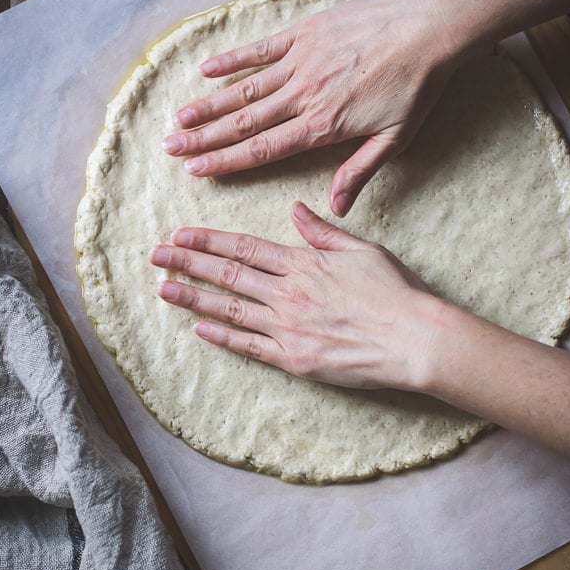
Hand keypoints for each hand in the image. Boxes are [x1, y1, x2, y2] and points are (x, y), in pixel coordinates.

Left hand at [149, 202, 439, 390]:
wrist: (413, 339)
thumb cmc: (394, 292)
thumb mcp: (361, 250)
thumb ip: (323, 232)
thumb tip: (296, 210)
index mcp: (304, 263)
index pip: (244, 248)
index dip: (208, 241)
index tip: (181, 235)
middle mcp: (288, 293)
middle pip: (228, 275)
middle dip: (188, 263)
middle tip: (156, 256)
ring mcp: (288, 327)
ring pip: (230, 308)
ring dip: (193, 297)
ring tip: (163, 289)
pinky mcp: (294, 359)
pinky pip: (249, 346)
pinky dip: (222, 336)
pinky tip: (199, 328)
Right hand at [163, 0, 460, 215]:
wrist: (429, 28)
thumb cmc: (417, 86)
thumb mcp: (396, 139)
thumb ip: (359, 172)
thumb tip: (335, 208)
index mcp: (322, 126)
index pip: (263, 150)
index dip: (226, 161)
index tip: (197, 170)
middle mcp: (302, 95)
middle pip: (243, 122)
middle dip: (204, 138)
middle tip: (171, 149)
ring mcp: (300, 61)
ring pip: (244, 88)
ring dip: (209, 104)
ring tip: (179, 118)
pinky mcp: (304, 34)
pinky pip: (260, 49)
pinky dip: (232, 59)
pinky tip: (207, 70)